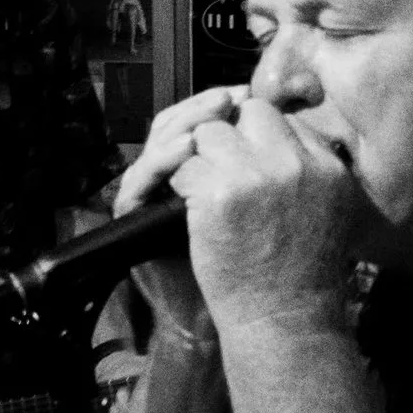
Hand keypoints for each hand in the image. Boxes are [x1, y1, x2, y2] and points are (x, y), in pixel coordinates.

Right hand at [116, 85, 248, 341]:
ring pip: (156, 139)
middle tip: (227, 100)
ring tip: (210, 114)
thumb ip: (268, 160)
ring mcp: (152, 194)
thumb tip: (277, 110)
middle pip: (178, 120)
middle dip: (204, 109)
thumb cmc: (264, 266)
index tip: (247, 93)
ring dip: (183, 123)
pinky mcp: (135, 215)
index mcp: (207, 171)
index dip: (223, 104)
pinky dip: (161, 162)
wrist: (250, 319)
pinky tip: (185, 152)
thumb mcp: (273, 200)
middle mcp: (176, 177)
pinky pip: (138, 178)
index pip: (203, 119)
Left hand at [170, 95, 363, 339]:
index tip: (249, 162)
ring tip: (205, 193)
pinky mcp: (219, 194)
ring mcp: (257, 175)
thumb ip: (314, 173)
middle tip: (221, 171)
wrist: (285, 322)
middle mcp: (296, 163)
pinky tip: (191, 211)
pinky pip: (185, 166)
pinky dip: (181, 187)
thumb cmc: (304, 278)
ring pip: (211, 133)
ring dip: (201, 159)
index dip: (260, 138)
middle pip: (250, 112)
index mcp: (328, 167)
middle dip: (231, 137)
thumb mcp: (332, 215)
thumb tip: (286, 140)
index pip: (286, 120)